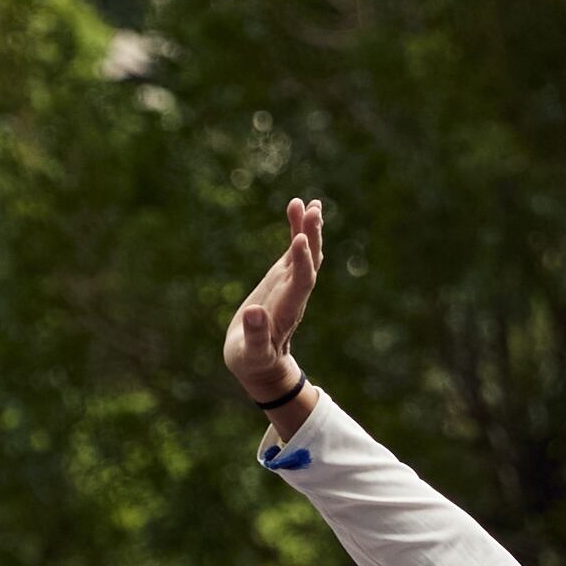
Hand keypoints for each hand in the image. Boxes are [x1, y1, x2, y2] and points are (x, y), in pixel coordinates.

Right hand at [223, 197, 324, 412]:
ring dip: (309, 228)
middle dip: (312, 238)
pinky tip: (297, 206)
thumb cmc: (252, 361)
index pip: (300, 283)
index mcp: (287, 311)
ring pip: (305, 253)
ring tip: (311, 202)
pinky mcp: (283, 278)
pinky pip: (294, 250)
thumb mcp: (250, 354)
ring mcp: (290, 284)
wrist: (261, 363)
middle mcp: (294, 295)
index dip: (302, 262)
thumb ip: (255, 336)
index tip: (299, 239)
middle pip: (309, 264)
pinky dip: (297, 229)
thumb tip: (253, 313)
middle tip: (314, 210)